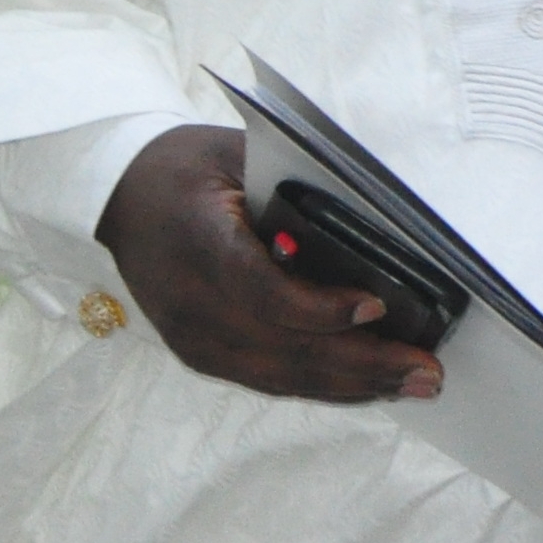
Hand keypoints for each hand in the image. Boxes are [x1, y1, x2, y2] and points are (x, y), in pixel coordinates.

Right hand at [92, 126, 443, 403]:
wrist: (116, 196)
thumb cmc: (185, 166)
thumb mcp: (238, 156)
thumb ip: (294, 190)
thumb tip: (375, 223)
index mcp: (199, 242)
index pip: (264, 291)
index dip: (322, 308)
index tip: (377, 306)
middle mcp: (192, 303)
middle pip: (285, 349)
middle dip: (364, 364)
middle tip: (427, 370)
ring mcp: (193, 338)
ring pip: (282, 377)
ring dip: (353, 385)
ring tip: (412, 383)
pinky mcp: (199, 354)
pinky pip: (267, 380)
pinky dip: (321, 384)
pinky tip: (365, 384)